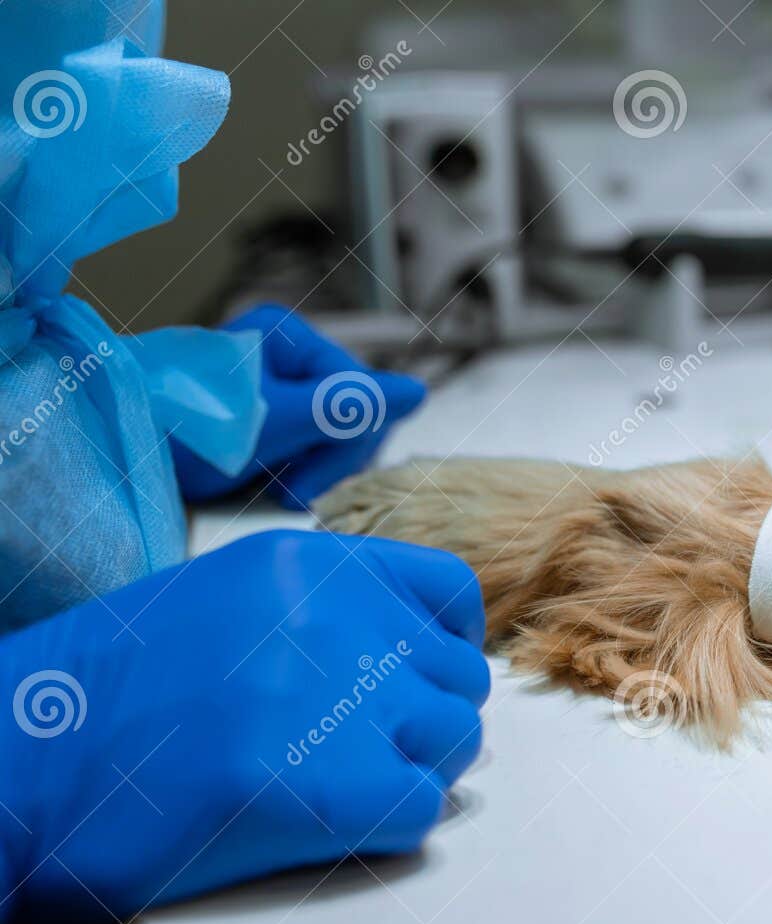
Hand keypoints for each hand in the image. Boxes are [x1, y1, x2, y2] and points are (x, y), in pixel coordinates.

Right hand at [0, 530, 487, 923]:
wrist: (14, 768)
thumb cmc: (99, 701)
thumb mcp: (217, 606)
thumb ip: (316, 615)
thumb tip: (406, 660)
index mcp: (307, 565)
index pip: (450, 595)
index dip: (441, 650)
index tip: (411, 686)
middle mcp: (337, 617)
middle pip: (458, 677)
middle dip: (423, 722)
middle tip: (356, 755)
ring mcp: (339, 698)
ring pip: (455, 740)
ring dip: (412, 772)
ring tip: (332, 789)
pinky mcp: (331, 788)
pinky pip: (423, 806)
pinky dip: (386, 827)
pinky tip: (316, 826)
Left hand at [173, 305, 425, 509]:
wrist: (111, 455)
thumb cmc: (181, 433)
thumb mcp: (268, 423)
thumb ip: (343, 408)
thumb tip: (417, 393)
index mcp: (288, 337)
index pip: (360, 393)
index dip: (343, 446)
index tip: (302, 487)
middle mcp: (286, 353)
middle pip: (351, 412)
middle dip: (327, 459)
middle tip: (286, 494)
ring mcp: (275, 384)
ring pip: (333, 433)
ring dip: (311, 470)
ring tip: (271, 490)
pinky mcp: (263, 414)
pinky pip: (306, 443)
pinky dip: (293, 469)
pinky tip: (267, 483)